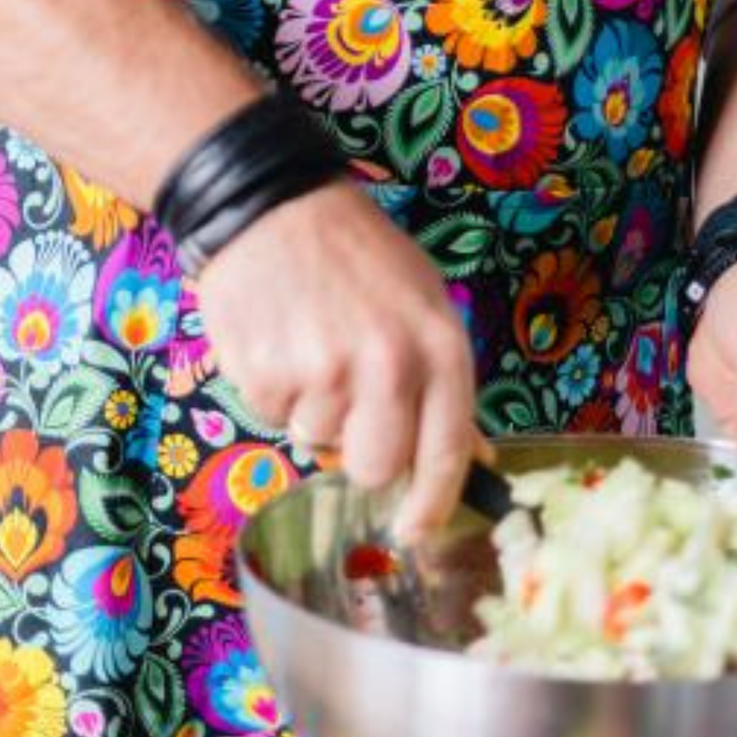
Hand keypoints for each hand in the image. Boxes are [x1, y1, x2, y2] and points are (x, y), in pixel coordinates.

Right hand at [195, 180, 481, 540]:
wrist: (271, 205)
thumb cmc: (355, 252)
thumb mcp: (421, 300)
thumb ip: (443, 381)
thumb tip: (471, 459)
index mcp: (439, 347)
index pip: (447, 452)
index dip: (432, 504)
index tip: (416, 531)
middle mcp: (387, 366)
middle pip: (375, 468)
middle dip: (358, 451)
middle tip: (345, 402)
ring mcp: (323, 373)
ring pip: (316, 441)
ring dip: (309, 407)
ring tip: (307, 342)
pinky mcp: (265, 375)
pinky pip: (270, 417)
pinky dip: (271, 388)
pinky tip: (276, 337)